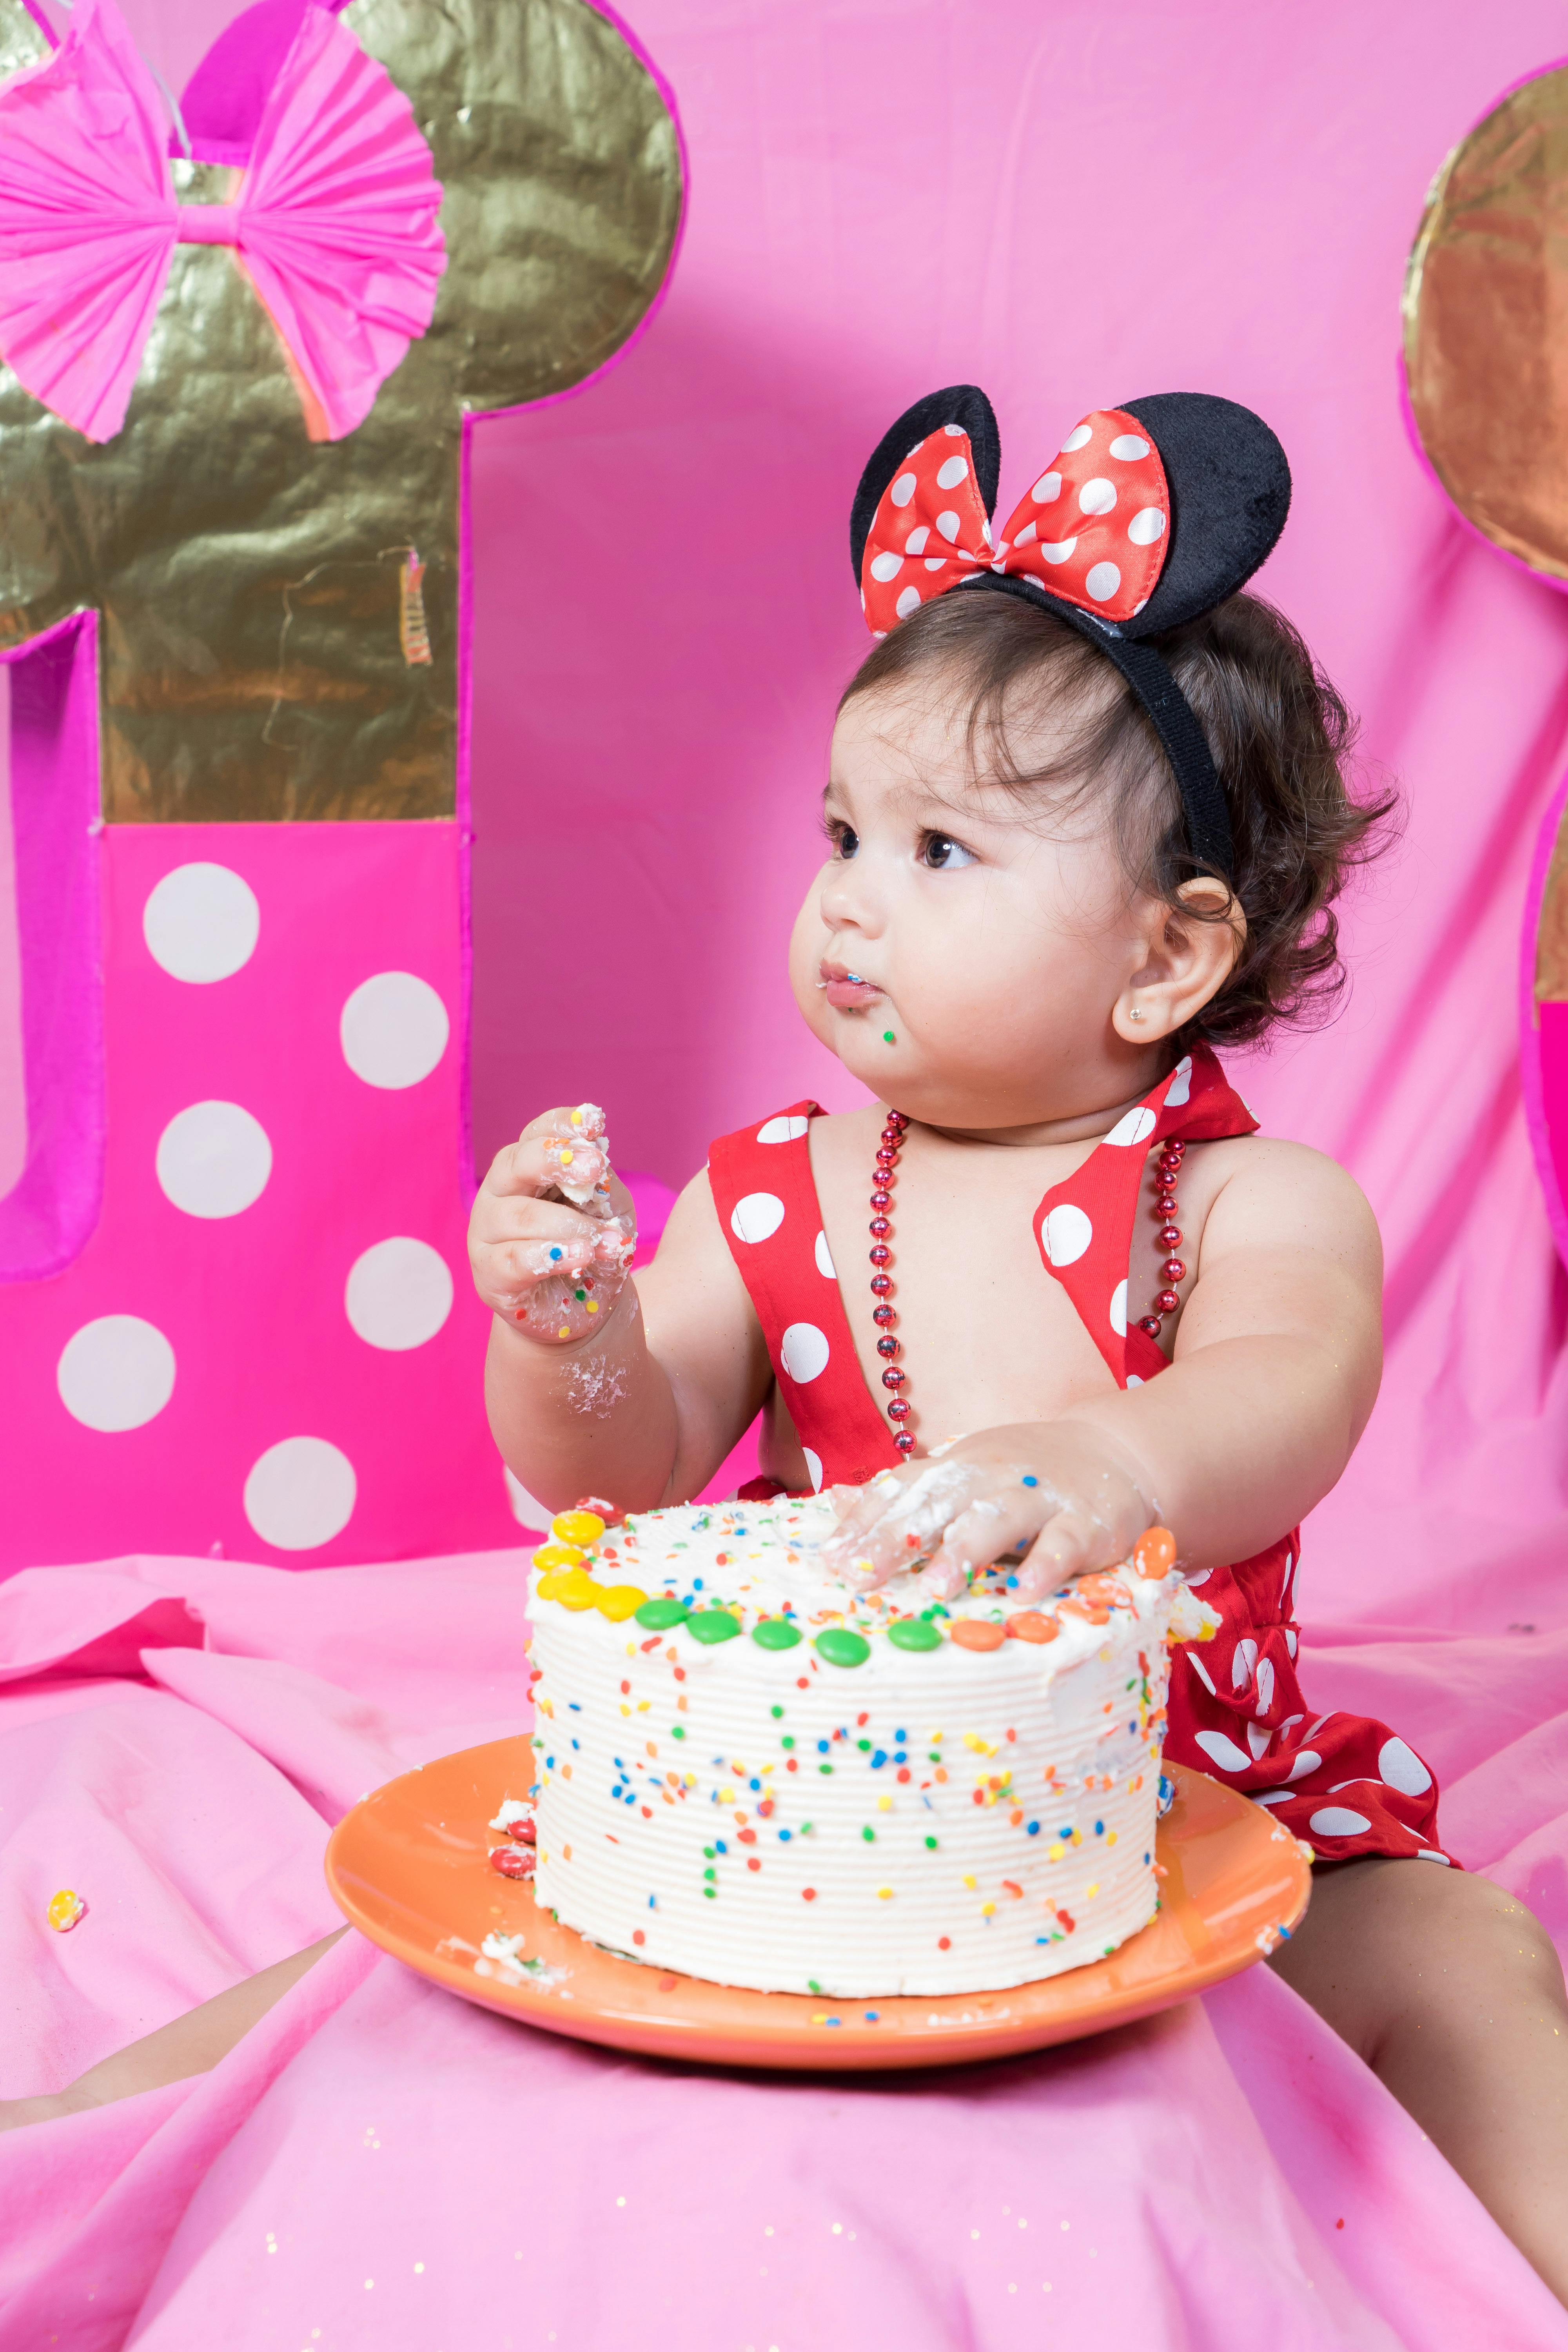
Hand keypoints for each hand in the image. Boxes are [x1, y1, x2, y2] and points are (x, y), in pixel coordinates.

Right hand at [468, 1102, 636, 1344]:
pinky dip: (548, 1256)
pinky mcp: (489, 1274)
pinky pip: (512, 1259)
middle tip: (594, 1166)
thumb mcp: (608, 1209)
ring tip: (606, 1241)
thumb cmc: (591, 1243)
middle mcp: (499, 1192)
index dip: (561, 1124)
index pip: (536, 1133)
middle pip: (515, 1163)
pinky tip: (579, 1256)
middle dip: (556, 1161)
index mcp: (527, 1167)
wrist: (583, 1304)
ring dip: (570, 1226)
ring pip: (521, 1216)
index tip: (594, 1123)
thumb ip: (599, 1184)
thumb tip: (594, 1161)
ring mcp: (487, 1233)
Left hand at [818, 1422, 1159, 1601]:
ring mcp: (1041, 1497)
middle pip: (937, 1504)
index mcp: (958, 1466)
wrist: (1118, 1453)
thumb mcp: (964, 1475)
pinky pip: (1063, 1545)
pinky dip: (1044, 1567)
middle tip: (863, 1579)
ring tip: (934, 1589)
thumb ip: (908, 1494)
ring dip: (963, 1553)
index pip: (902, 1488)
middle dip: (896, 1541)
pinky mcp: (1086, 1522)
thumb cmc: (1026, 1477)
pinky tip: (1023, 1593)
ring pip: (996, 1520)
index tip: (831, 1561)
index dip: (865, 1523)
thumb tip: (837, 1502)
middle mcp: (992, 1475)